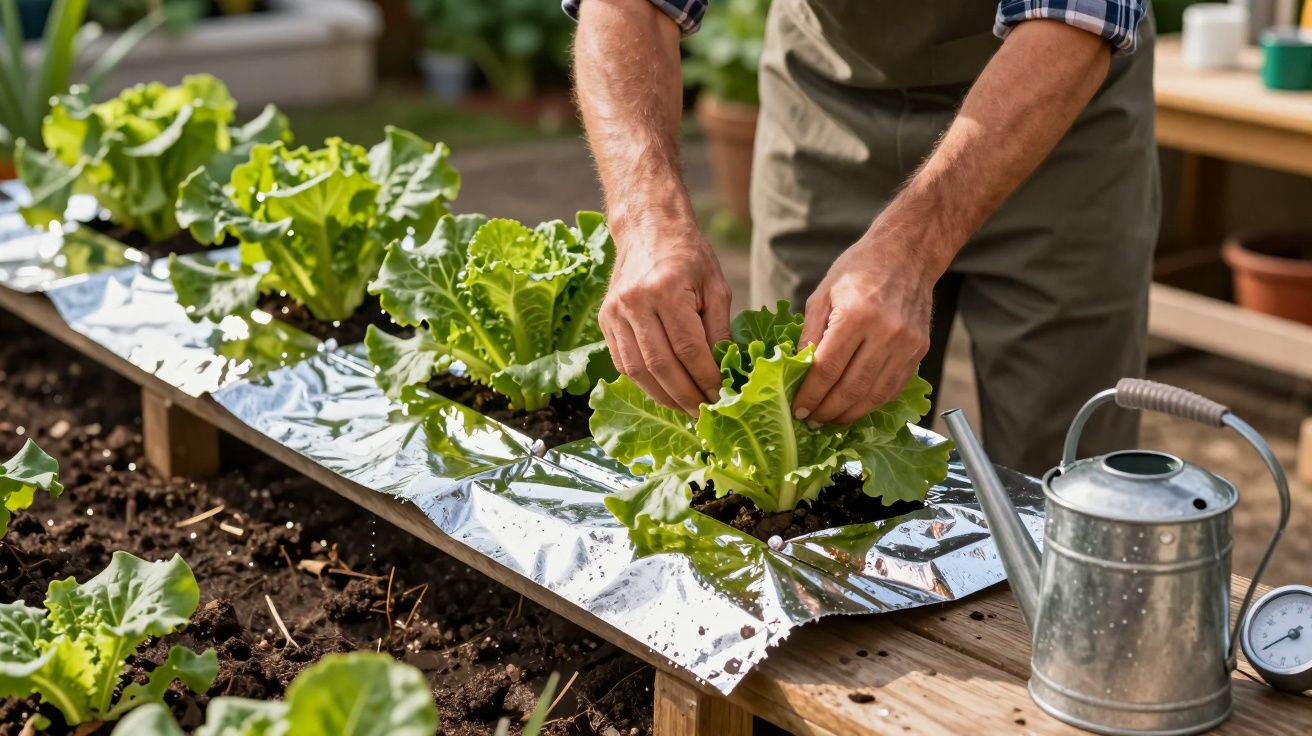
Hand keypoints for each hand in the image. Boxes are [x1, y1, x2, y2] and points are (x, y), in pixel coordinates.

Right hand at [600, 219, 732, 414]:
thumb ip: (719, 329)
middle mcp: (635, 302)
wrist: (647, 227)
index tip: (721, 396)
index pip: (688, 349)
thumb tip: (726, 370)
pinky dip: (644, 383)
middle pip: (661, 365)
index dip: (705, 378)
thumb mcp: (715, 286)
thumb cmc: (688, 255)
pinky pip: (623, 362)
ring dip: (663, 396)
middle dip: (685, 395)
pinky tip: (663, 391)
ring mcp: (614, 312)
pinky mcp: (604, 320)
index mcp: (665, 290)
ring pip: (637, 370)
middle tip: (704, 412)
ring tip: (685, 408)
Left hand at [792, 235, 936, 425]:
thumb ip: (810, 334)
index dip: (810, 395)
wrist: (908, 253)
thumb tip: (797, 371)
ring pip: (875, 394)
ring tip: (830, 420)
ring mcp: (906, 344)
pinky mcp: (919, 351)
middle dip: (827, 410)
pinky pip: (893, 387)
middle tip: (810, 421)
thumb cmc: (860, 268)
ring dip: (850, 413)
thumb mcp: (823, 294)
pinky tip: (855, 407)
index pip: (828, 369)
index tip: (798, 409)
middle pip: (852, 388)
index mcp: (856, 315)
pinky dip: (872, 403)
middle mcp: (885, 333)